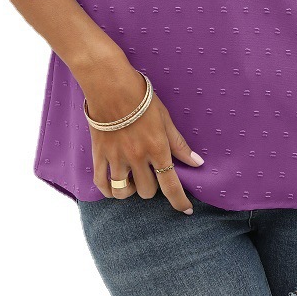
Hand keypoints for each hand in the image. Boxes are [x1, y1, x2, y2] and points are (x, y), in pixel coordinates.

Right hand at [83, 64, 203, 213]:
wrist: (110, 85)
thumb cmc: (141, 98)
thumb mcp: (165, 119)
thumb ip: (179, 144)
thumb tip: (197, 162)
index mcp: (157, 148)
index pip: (171, 185)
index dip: (180, 201)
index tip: (186, 210)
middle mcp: (137, 157)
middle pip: (146, 191)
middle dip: (152, 188)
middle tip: (152, 176)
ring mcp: (116, 157)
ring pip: (123, 192)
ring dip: (130, 191)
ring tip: (133, 181)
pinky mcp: (99, 155)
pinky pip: (101, 183)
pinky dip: (108, 190)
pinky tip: (114, 187)